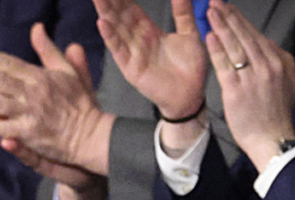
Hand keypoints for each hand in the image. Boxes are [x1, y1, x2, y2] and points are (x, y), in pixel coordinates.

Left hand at [0, 23, 113, 175]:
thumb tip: (37, 28)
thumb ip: (49, 50)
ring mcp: (29, 113)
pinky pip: (2, 129)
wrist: (91, 133)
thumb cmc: (80, 103)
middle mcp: (32, 92)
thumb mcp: (67, 71)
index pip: (6, 61)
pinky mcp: (29, 134)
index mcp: (39, 76)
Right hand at [92, 0, 206, 119]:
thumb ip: (183, 12)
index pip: (131, 8)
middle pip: (119, 15)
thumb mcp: (189, 34)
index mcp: (149, 31)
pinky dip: (110, 37)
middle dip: (109, 1)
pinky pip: (119, 50)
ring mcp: (132, 54)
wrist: (191, 95)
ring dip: (106, 13)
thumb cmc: (191, 68)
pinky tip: (102, 23)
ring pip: (116, 29)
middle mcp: (137, 40)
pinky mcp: (131, 68)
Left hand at [205, 0, 294, 169]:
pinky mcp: (237, 90)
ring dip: (221, 26)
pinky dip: (217, 49)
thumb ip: (280, 62)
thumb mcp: (289, 83)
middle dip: (229, 16)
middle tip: (215, 2)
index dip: (241, 20)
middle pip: (245, 35)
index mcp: (279, 62)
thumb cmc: (277, 114)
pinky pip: (224, 65)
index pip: (257, 35)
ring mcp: (252, 78)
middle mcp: (267, 66)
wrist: (273, 139)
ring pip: (234, 46)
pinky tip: (209, 36)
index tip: (229, 8)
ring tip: (210, 12)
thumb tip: (269, 45)